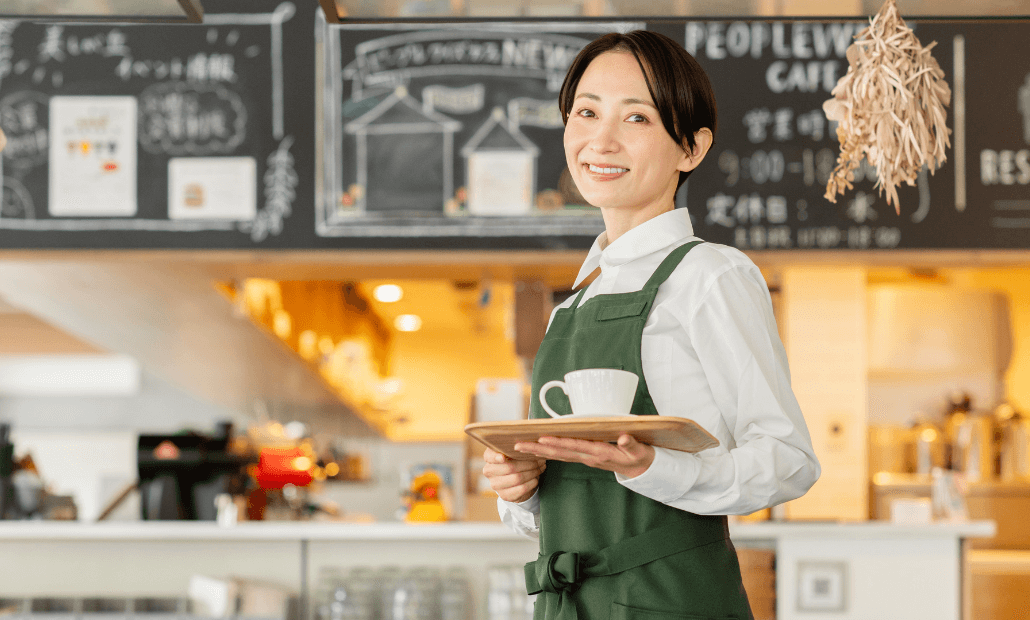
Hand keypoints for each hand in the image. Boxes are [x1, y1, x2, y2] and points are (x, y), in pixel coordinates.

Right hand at [482, 448, 546, 503]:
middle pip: (509, 467)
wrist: (516, 482)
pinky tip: (536, 478)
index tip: (503, 457)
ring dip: (532, 473)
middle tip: (539, 461)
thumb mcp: (514, 452)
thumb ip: (517, 447)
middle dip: (528, 463)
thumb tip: (528, 444)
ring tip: (540, 468)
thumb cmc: (516, 461)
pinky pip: (521, 489)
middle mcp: (489, 471)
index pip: (490, 456)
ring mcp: (495, 485)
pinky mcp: (504, 495)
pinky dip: (532, 482)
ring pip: (517, 478)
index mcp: (489, 457)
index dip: (496, 457)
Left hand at [514, 434, 654, 478]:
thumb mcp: (640, 451)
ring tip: (520, 446)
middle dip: (538, 449)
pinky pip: (564, 455)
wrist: (644, 471)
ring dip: (539, 451)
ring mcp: (586, 459)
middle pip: (560, 452)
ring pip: (559, 455)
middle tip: (517, 445)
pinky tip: (538, 449)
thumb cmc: (641, 457)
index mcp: (600, 454)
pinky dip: (549, 452)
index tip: (541, 439)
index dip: (557, 443)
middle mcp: (589, 457)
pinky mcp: (586, 458)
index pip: (574, 447)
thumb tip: (622, 438)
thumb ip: (631, 444)